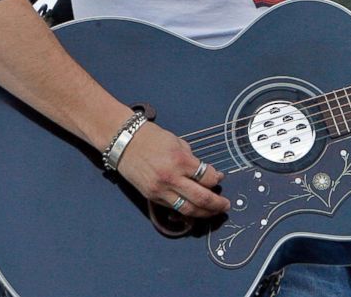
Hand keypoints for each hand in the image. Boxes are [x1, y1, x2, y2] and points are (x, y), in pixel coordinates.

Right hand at [116, 122, 230, 217]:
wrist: (124, 142)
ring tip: (213, 212)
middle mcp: (171, 178)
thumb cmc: (151, 138)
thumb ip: (192, 159)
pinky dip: (185, 209)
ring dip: (204, 213)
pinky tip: (193, 209)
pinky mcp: (152, 196)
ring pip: (187, 209)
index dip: (217, 179)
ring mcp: (160, 190)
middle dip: (217, 204)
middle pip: (201, 198)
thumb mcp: (178, 142)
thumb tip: (207, 172)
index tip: (220, 178)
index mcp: (180, 160)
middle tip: (226, 205)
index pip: (207, 177)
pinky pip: (173, 208)